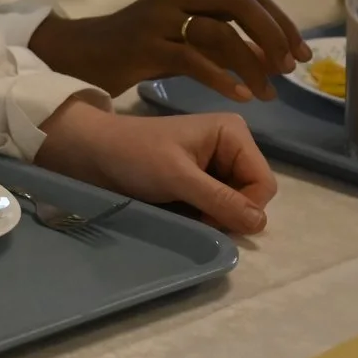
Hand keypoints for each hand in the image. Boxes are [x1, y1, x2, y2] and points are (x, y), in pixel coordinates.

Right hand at [27, 0, 308, 100]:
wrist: (82, 54)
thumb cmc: (137, 47)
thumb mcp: (187, 38)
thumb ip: (224, 42)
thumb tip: (273, 56)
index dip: (281, 21)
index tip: (302, 52)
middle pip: (241, 3)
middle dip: (274, 35)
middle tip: (291, 68)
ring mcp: (162, 18)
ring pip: (221, 32)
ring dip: (252, 64)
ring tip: (267, 93)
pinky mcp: (147, 45)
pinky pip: (194, 59)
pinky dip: (222, 79)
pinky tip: (238, 96)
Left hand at [32, 98, 276, 235]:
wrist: (93, 153)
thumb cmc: (134, 155)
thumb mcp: (178, 177)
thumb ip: (220, 199)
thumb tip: (260, 224)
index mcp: (233, 133)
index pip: (264, 183)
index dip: (245, 207)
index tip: (208, 216)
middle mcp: (231, 145)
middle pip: (253, 195)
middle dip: (230, 212)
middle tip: (195, 215)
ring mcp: (217, 163)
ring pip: (237, 204)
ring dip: (216, 215)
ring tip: (186, 211)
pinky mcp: (202, 178)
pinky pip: (219, 205)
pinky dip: (206, 214)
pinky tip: (184, 210)